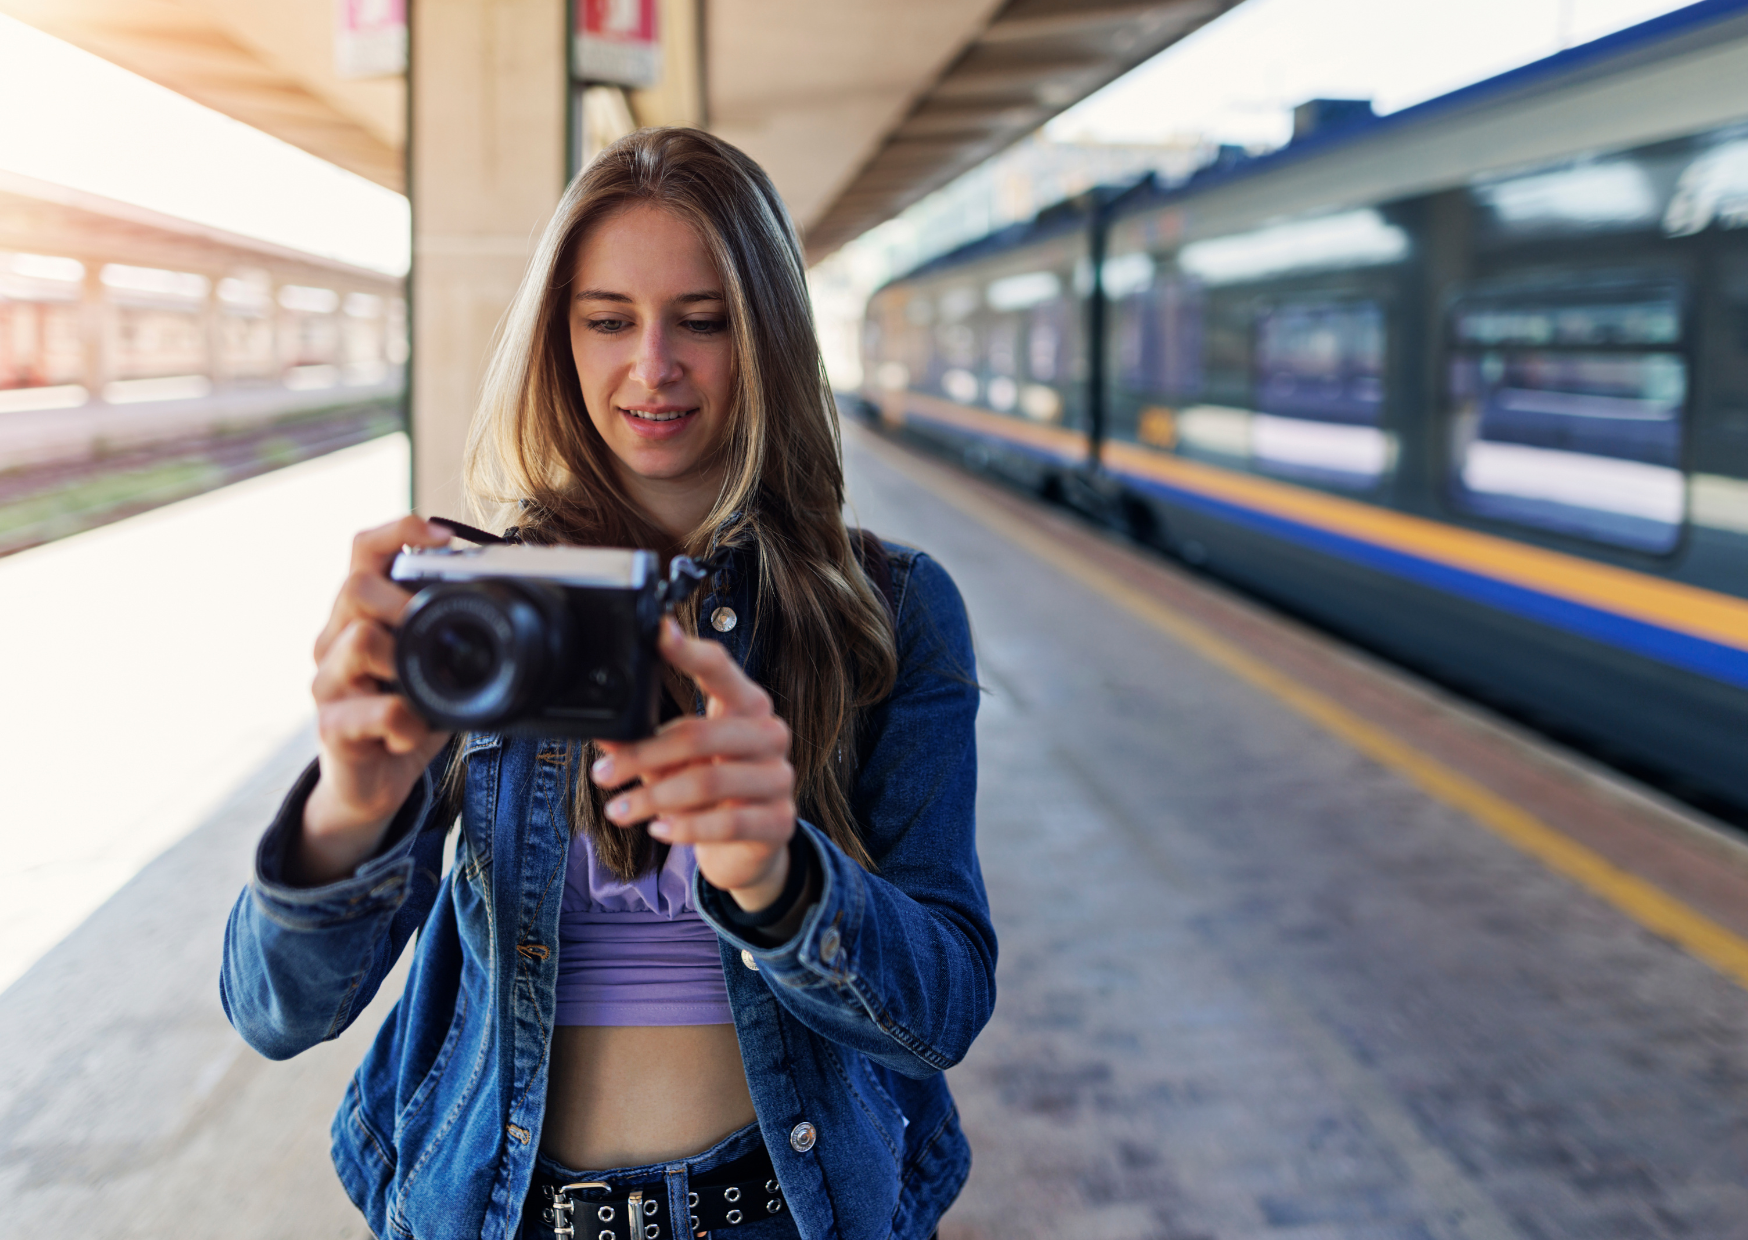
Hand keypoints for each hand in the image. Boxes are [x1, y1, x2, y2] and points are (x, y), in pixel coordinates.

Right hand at [295, 514, 454, 884]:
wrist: (370, 783)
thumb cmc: (404, 714)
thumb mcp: (436, 666)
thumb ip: (457, 632)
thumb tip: (525, 592)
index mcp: (360, 615)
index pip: (363, 551)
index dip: (398, 532)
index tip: (441, 535)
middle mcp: (335, 641)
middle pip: (355, 588)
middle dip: (404, 599)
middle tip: (438, 622)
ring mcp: (329, 684)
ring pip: (359, 642)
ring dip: (406, 659)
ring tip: (430, 682)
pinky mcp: (332, 728)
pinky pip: (371, 712)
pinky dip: (404, 719)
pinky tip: (415, 729)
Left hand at [592, 618, 797, 910]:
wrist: (749, 848)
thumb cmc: (711, 790)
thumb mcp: (673, 762)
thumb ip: (642, 742)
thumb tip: (602, 728)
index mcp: (746, 705)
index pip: (720, 668)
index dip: (688, 651)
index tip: (657, 633)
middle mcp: (770, 733)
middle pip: (700, 734)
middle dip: (643, 756)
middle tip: (603, 773)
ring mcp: (779, 777)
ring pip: (708, 781)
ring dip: (653, 799)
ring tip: (618, 810)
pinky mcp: (780, 820)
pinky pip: (726, 822)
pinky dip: (685, 827)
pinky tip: (660, 830)